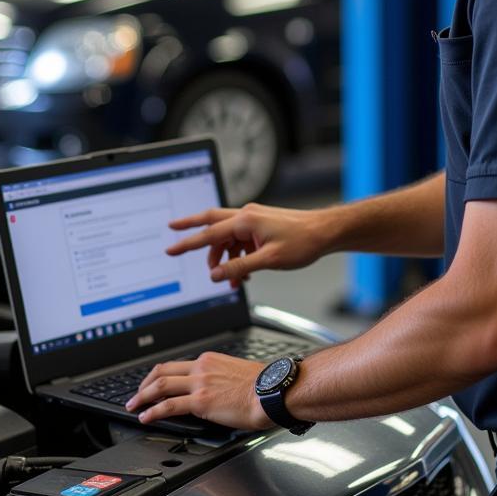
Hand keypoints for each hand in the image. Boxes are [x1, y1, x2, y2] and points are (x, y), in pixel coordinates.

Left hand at [125, 352, 272, 429]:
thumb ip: (219, 379)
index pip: (176, 366)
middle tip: (136, 396)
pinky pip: (170, 405)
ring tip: (134, 407)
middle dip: (144, 384)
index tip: (152, 384)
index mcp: (209, 360)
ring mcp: (200, 383)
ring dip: (142, 397)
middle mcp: (201, 368)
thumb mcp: (235, 373)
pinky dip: (153, 411)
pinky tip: (146, 417)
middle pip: (162, 371)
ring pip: (161, 386)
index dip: (159, 375)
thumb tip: (215, 392)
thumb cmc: (262, 385)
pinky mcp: (201, 401)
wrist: (271, 391)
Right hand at [167, 203, 327, 285]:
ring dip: (224, 257)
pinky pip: (240, 240)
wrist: (324, 232)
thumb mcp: (268, 260)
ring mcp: (253, 219)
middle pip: (211, 222)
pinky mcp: (261, 225)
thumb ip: (238, 267)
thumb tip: (215, 274)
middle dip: (192, 231)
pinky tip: (244, 274)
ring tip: (230, 280)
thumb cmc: (302, 242)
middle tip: (174, 235)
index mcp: (245, 220)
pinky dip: (237, 256)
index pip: (209, 233)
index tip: (171, 249)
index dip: (187, 243)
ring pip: (227, 236)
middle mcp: (246, 215)